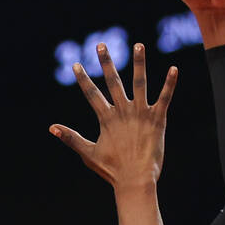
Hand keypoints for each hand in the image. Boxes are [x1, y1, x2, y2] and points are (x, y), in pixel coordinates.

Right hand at [50, 42, 176, 188]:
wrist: (135, 180)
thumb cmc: (112, 170)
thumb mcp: (88, 154)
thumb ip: (71, 138)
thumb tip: (51, 128)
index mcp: (107, 119)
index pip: (92, 94)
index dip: (83, 79)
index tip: (77, 64)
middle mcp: (123, 112)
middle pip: (113, 82)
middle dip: (106, 63)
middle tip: (101, 45)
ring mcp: (141, 114)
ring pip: (140, 83)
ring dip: (139, 63)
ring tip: (139, 44)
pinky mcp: (158, 119)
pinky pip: (164, 98)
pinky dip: (169, 83)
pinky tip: (174, 69)